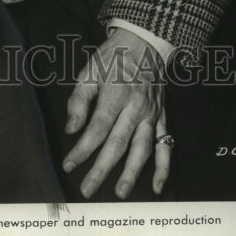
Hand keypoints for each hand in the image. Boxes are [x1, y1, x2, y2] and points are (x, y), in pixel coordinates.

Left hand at [63, 28, 169, 198]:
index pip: (97, 128)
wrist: (144, 43)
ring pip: (142, 149)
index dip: (82, 149)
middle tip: (87, 189)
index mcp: (115, 94)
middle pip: (118, 144)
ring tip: (119, 192)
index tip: (69, 165)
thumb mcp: (89, 71)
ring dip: (131, 173)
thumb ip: (79, 100)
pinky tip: (156, 185)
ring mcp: (152, 115)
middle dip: (102, 169)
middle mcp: (136, 108)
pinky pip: (166, 145)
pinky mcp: (163, 118)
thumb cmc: (112, 59)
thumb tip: (71, 129)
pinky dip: (164, 167)